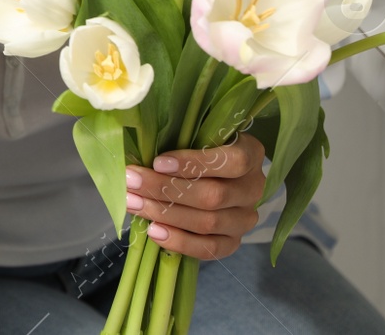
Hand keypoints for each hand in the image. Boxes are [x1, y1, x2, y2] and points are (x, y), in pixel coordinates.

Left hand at [123, 133, 265, 259]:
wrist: (211, 177)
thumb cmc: (196, 149)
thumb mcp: (193, 137)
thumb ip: (177, 141)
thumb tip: (138, 151)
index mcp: (250, 153)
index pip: (232, 161)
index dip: (193, 163)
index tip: (157, 162)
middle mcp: (252, 187)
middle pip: (213, 195)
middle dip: (166, 189)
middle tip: (131, 182)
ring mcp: (245, 218)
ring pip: (209, 222)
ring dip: (165, 214)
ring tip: (133, 203)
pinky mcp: (234, 241)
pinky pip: (210, 248)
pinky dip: (180, 241)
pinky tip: (154, 231)